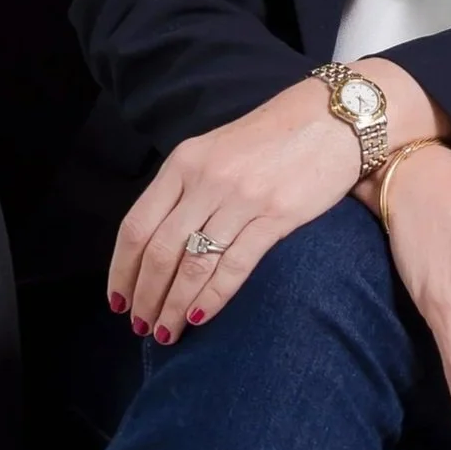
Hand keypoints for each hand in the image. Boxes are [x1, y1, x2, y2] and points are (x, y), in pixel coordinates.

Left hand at [110, 77, 359, 342]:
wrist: (334, 116)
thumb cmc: (273, 136)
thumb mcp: (216, 149)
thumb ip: (186, 188)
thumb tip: (159, 243)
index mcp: (183, 163)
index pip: (136, 226)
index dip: (121, 270)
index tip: (117, 299)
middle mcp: (206, 180)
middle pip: (159, 252)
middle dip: (145, 297)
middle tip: (140, 325)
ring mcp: (241, 198)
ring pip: (193, 265)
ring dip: (173, 306)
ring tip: (165, 333)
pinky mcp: (277, 215)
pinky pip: (234, 266)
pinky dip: (212, 298)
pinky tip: (199, 318)